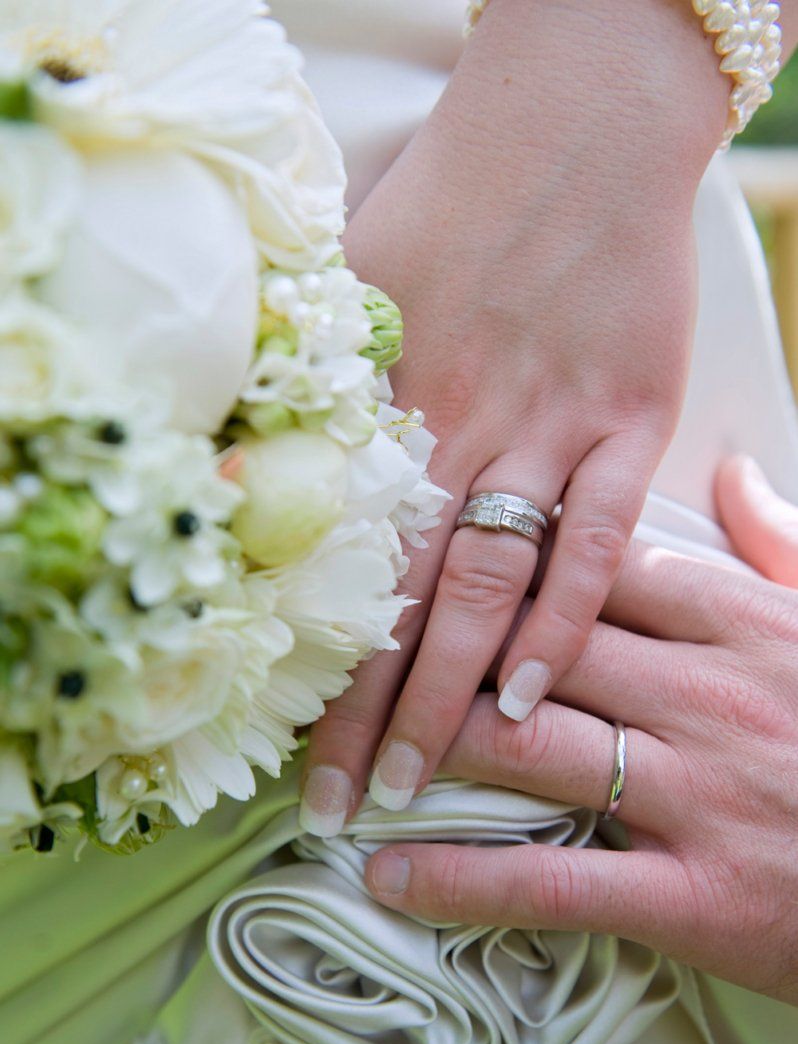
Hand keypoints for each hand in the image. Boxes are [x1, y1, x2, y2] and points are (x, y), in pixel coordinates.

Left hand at [299, 0, 727, 835]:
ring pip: (488, 585)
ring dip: (451, 691)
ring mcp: (549, 432)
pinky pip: (595, 540)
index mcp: (392, 410)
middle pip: (406, 600)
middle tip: (341, 805)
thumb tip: (259, 459)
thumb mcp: (360, 285)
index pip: (345, 569)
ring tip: (416, 779)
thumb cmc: (458, 201)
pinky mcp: (628, 424)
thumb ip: (323, 380)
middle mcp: (460, 432)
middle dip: (370, 711)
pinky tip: (530, 695)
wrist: (575, 128)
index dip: (316, 667)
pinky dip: (563, 618)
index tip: (290, 749)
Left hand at [365, 456, 797, 1006]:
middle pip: (539, 646)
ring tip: (351, 755)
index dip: (509, 562)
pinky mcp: (693, 897)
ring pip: (529, 748)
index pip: (598, 568)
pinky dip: (460, 879)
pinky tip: (387, 874)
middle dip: (445, 649)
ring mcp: (696, 794)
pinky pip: (554, 881)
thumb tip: (734, 469)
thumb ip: (782, 542)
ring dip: (428, 746)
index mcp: (745, 623)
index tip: (440, 561)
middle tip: (361, 652)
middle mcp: (706, 696)